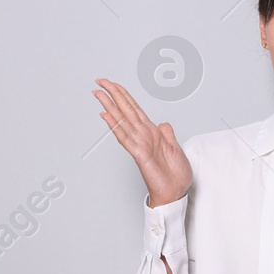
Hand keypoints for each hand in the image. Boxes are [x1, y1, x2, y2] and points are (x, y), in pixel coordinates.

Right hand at [93, 79, 191, 206]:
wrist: (175, 192)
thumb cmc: (174, 175)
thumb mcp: (175, 148)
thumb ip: (167, 133)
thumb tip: (163, 122)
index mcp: (152, 133)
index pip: (135, 109)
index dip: (124, 96)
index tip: (114, 84)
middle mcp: (143, 136)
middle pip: (125, 110)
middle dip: (113, 94)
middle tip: (100, 81)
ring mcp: (139, 144)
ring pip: (122, 120)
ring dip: (109, 106)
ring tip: (98, 93)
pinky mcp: (139, 154)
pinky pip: (125, 137)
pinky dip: (115, 126)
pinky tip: (106, 116)